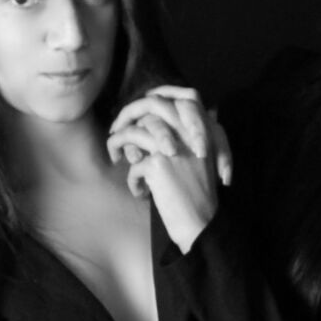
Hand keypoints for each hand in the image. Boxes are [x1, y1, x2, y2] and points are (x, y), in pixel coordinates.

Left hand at [107, 87, 221, 252]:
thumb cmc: (196, 197)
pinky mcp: (159, 164)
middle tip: (115, 128)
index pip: (186, 95)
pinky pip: (133, 164)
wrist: (201, 225)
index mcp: (205, 131)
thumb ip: (182, 140)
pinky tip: (142, 194)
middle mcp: (191, 133)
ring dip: (119, 144)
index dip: (160, 96)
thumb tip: (145, 125)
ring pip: (134, 132)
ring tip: (118, 158)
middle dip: (127, 114)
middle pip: (152, 105)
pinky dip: (133, 180)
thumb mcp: (197, 162)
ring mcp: (174, 146)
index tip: (141, 107)